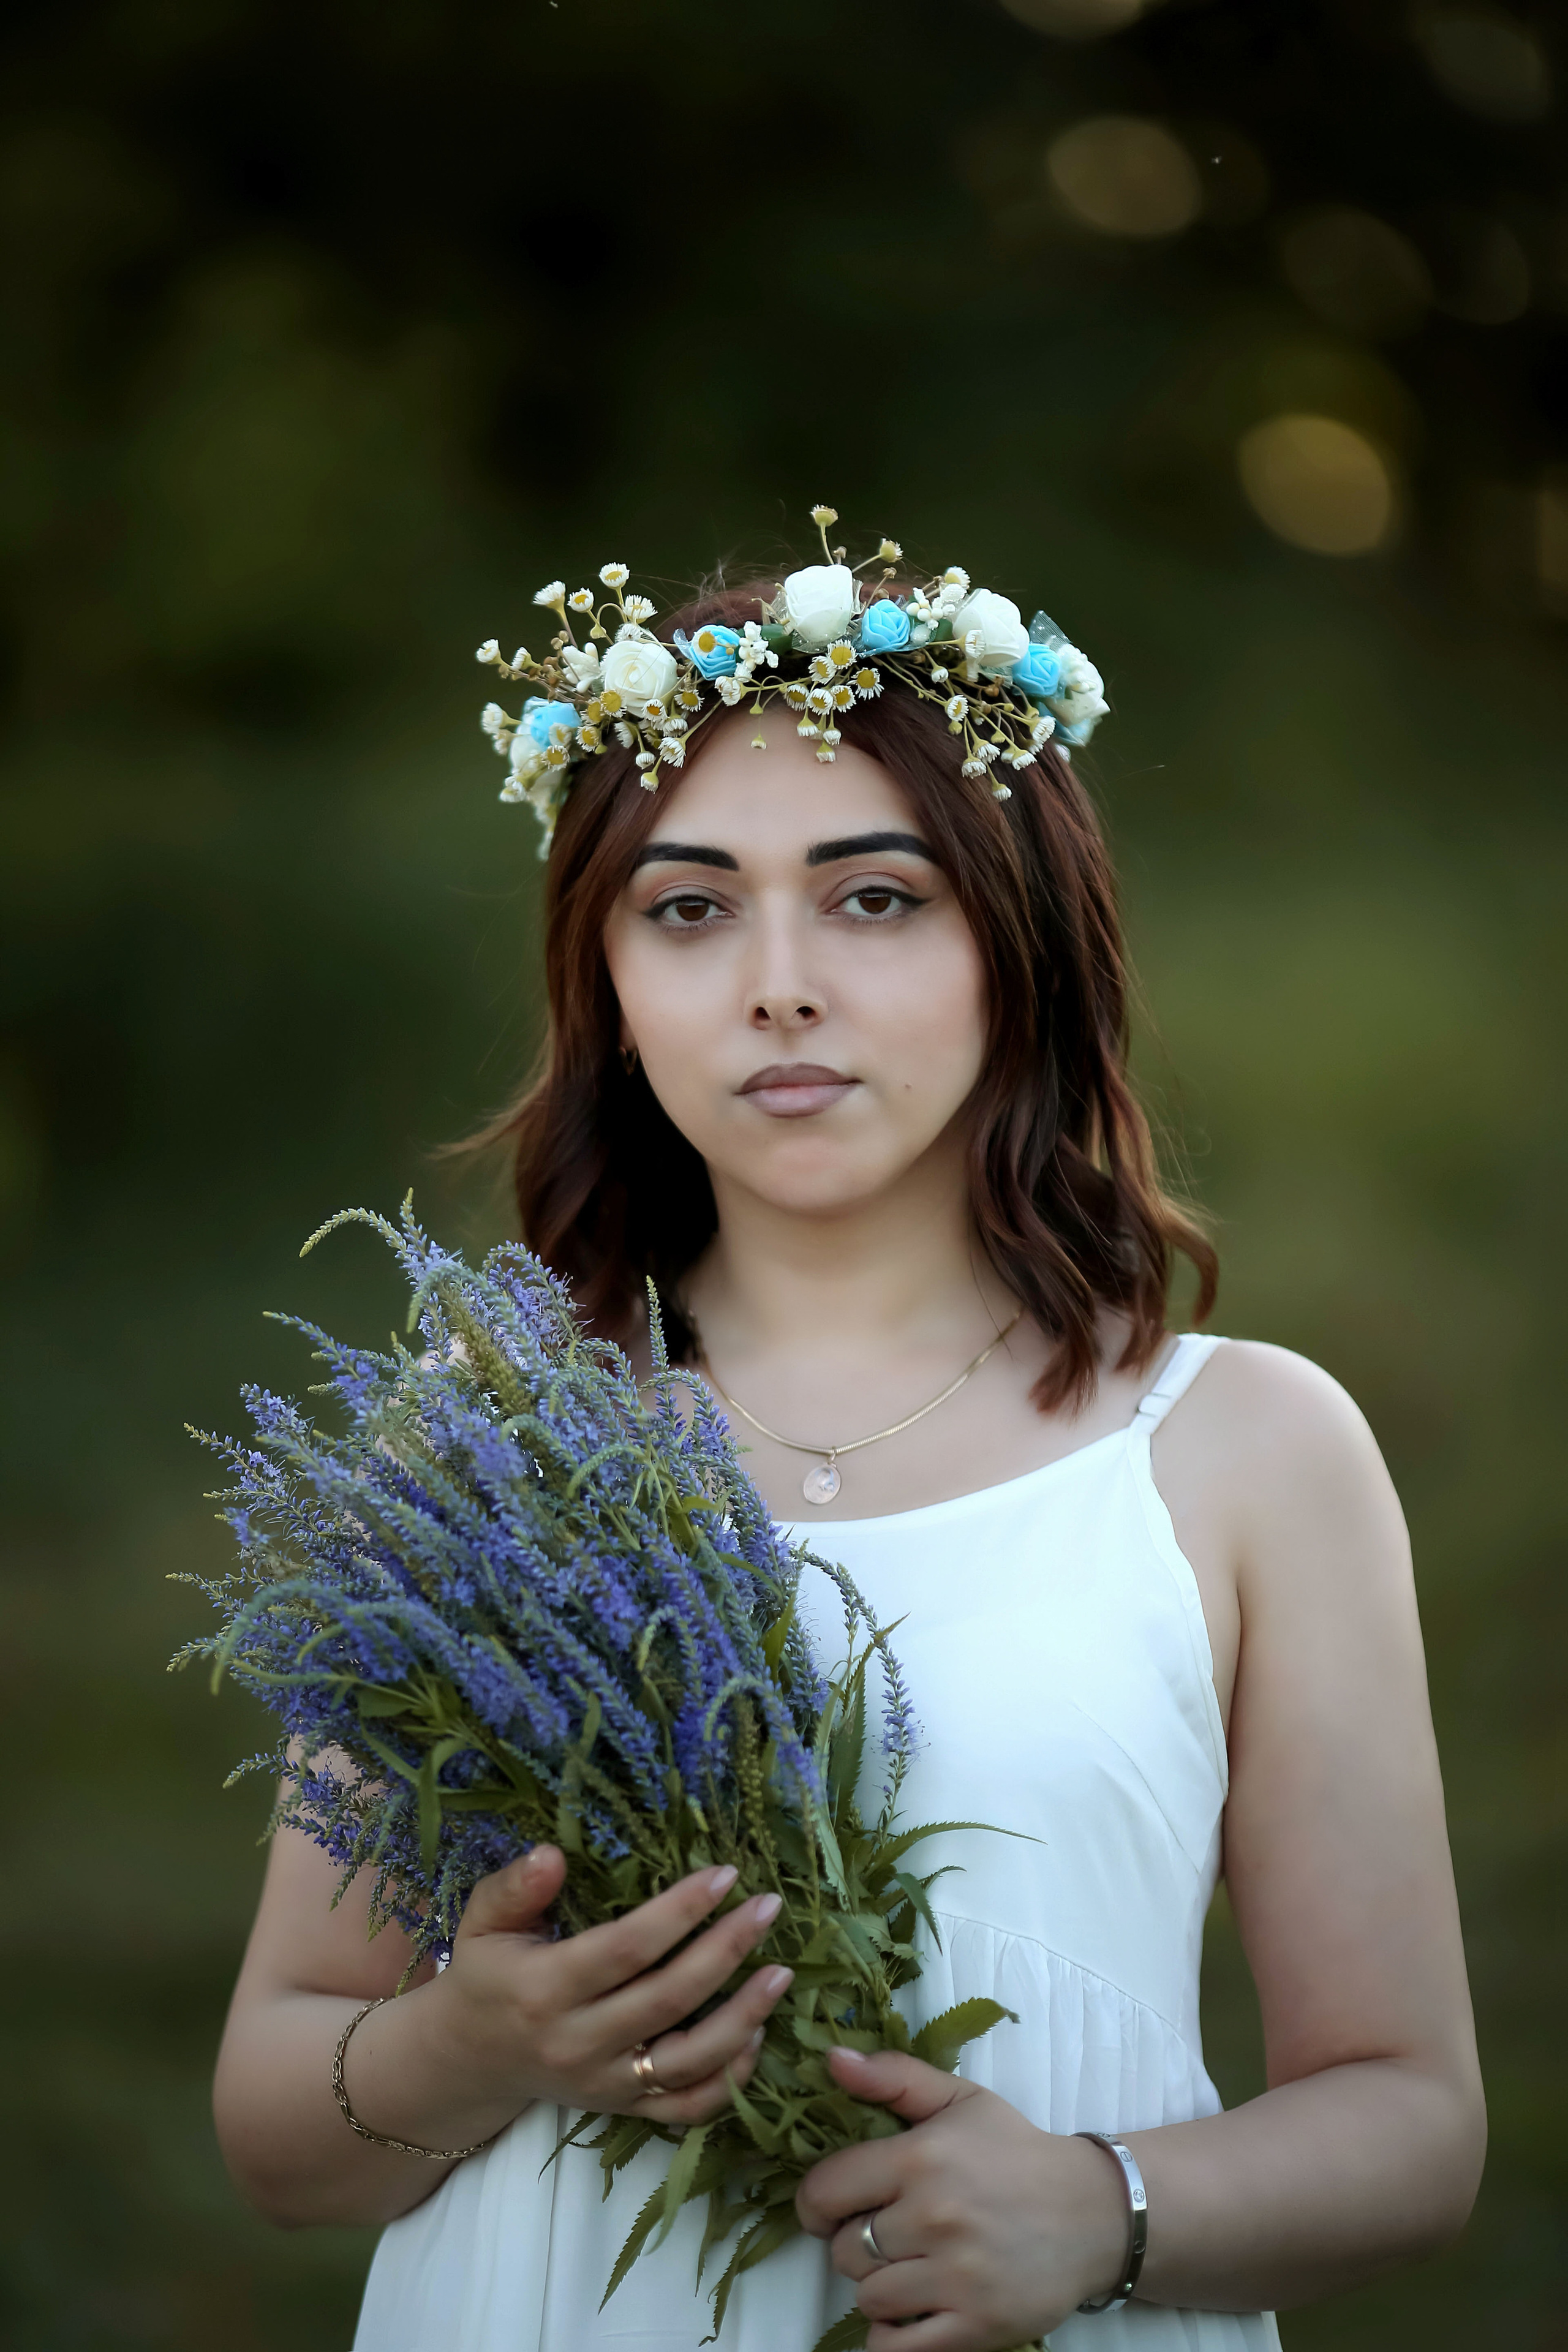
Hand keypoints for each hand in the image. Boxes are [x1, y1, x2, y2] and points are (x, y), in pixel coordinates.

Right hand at [415, 1846, 792, 2131]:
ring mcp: (605, 2085)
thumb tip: (553, 1854)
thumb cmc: (485, 1976)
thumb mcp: (481, 1923)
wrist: (468, 2061)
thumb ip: (514, 1888)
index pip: (625, 1949)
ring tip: (781, 1973)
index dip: (679, 1912)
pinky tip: (757, 2036)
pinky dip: (729, 2080)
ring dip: (744, 2018)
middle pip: (669, 2000)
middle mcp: (578, 2044)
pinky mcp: (623, 2112)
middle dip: (727, 1950)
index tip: (725, 1874)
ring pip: (688, 2061)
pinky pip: (686, 2108)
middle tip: (769, 1907)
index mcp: (543, 1989)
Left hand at [795, 2048, 1129, 2350]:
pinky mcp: (976, 2327)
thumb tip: (831, 2059)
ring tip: (908, 2266)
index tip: (830, 2207)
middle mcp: (934, 2218)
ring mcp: (956, 2278)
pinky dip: (889, 2337)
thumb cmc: (1016, 2153)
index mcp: (921, 2158)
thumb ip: (893, 2077)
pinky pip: (896, 2349)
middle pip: (843, 2251)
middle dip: (854, 2243)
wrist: (1093, 2213)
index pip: (826, 2191)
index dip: (816, 2203)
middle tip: (887, 2233)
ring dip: (878, 2287)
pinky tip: (908, 2312)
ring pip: (867, 2298)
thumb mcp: (959, 2100)